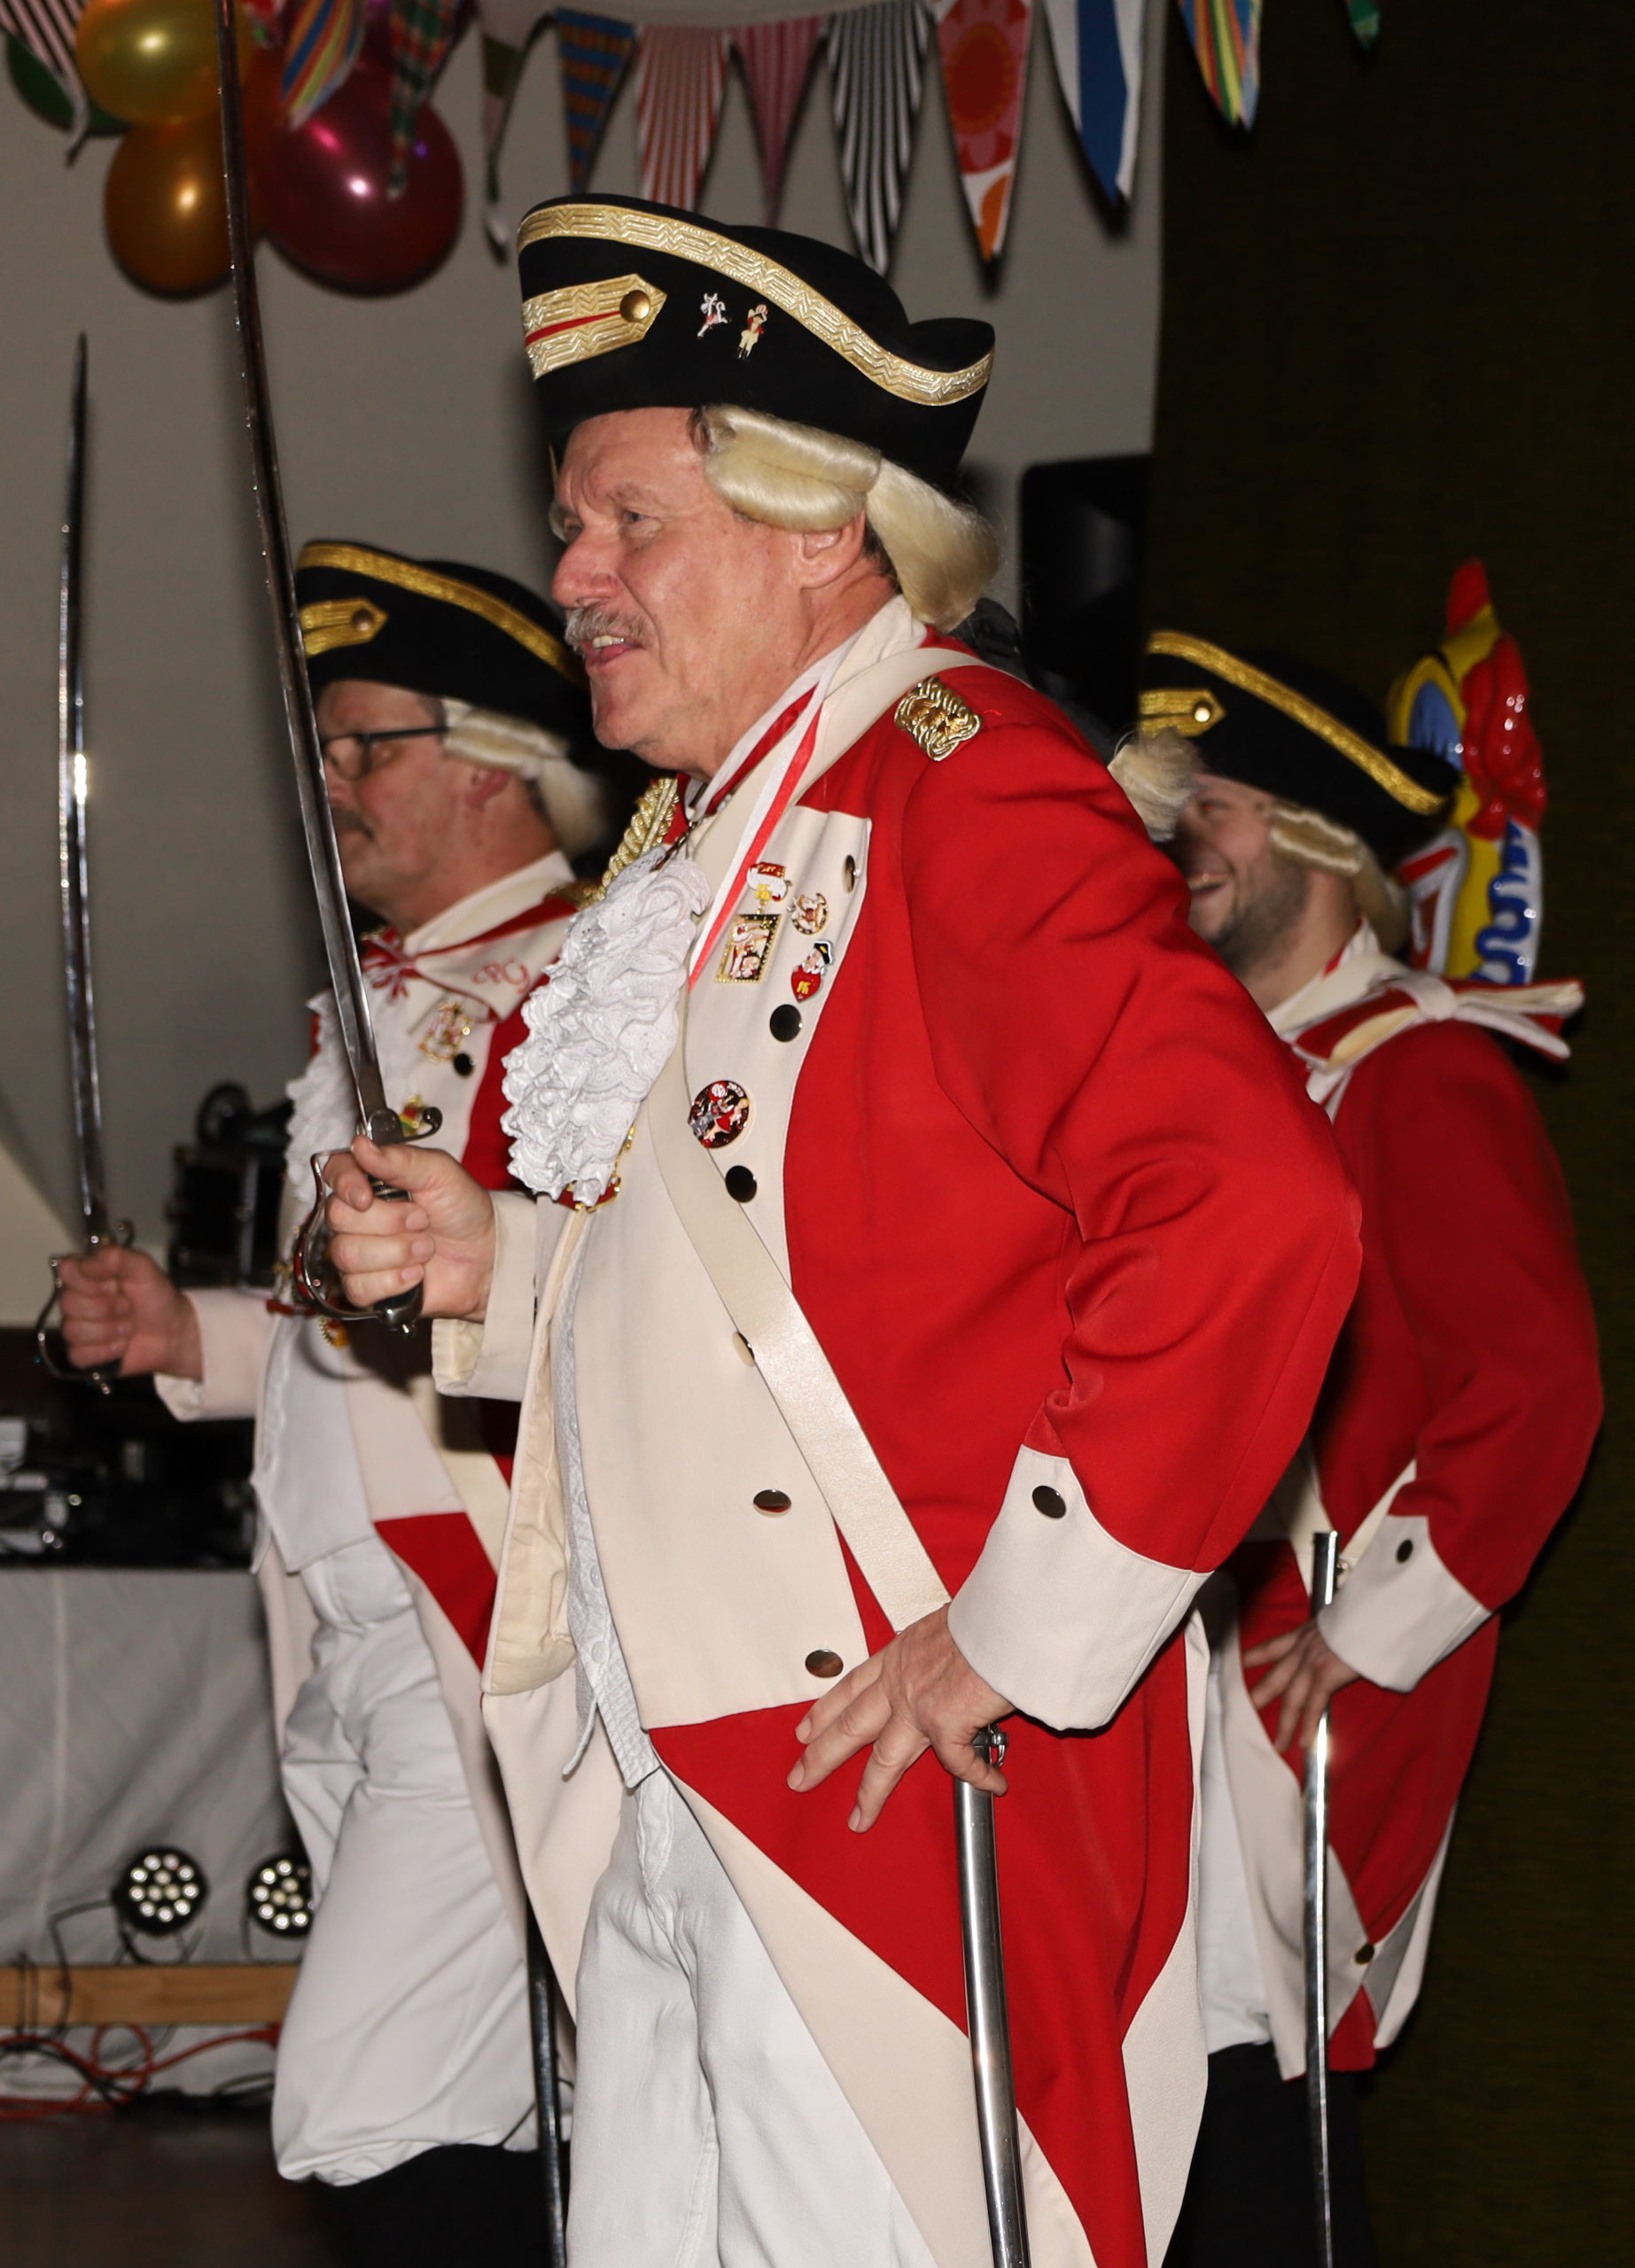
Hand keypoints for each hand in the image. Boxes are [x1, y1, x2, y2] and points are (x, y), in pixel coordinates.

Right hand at [55, 1246, 199, 1378]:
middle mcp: (77, 1300)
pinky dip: (106, 1351)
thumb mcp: (144, 1269)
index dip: (90, 1280)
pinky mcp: (83, 1353)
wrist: (173, 1332)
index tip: (114, 1284)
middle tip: (127, 1307)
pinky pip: (78, 1355)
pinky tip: (122, 1345)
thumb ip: (118, 1257)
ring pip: (72, 1330)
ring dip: (109, 1330)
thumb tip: (89, 1260)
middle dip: (106, 1308)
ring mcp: (78, 1327)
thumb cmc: (156, 1298)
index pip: (66, 1270)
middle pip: (68, 1303)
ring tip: (129, 1327)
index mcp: (88, 1275)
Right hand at [323, 1138, 496, 1322]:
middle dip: (388, 1222)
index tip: (366, 1197)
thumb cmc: (464, 1210)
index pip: (335, 1172)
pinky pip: (358, 1288)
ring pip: (347, 1254)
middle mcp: (359, 1216)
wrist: (486, 1257)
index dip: (345, 1185)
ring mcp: (360, 1253)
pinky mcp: (367, 1287)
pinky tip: (416, 1275)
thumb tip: (360, 1145)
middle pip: (339, 1217)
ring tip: (425, 1249)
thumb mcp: (441, 1173)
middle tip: (422, 1221)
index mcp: (373, 1180)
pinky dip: (394, 1282)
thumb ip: (400, 1159)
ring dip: (396, 1253)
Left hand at [787, 1606, 1011, 1832]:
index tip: (805, 1730)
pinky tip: (992, 1785)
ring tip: (859, 1818)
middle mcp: (900, 1682)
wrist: (1004, 1617)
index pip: (851, 1687)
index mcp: (898, 1655)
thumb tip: (954, 1663)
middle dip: (821, 1757)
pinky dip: (980, 1776)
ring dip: (870, 1793)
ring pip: (884, 1760)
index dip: (826, 1711)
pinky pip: (959, 1764)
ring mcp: (919, 1706)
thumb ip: (937, 1652)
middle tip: (799, 1778)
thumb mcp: (944, 1626)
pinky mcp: (946, 1725)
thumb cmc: (985, 1614)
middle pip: (850, 1727)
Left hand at [1243, 1618, 1360, 1752]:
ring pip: (1291, 1698)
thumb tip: (1335, 1646)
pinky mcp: (1327, 1672)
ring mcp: (1312, 1660)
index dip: (1252, 1657)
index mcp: (1304, 1633)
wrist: (1375, 1611)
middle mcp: (1303, 1647)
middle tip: (1241, 1713)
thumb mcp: (1337, 1620)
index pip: (1272, 1647)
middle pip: (1274, 1678)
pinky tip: (1303, 1742)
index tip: (1238, 1665)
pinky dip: (1308, 1725)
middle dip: (1257, 1698)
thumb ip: (1330, 1635)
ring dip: (1284, 1724)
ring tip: (1277, 1745)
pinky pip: (1314, 1705)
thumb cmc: (1363, 1615)